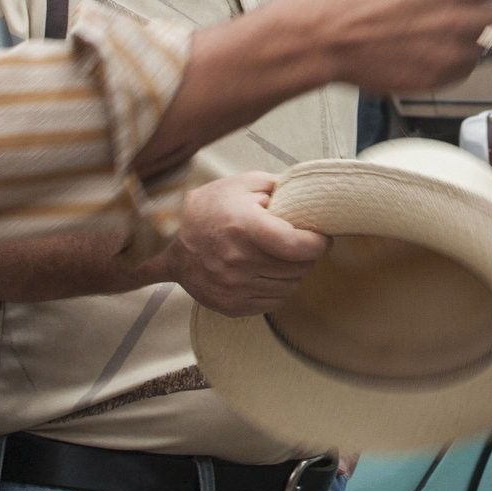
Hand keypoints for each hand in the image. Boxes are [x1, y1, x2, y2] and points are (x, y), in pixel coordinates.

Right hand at [168, 171, 329, 316]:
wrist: (170, 241)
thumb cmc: (210, 209)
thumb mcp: (241, 184)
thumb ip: (278, 187)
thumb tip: (308, 197)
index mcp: (245, 228)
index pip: (298, 246)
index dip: (318, 243)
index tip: (321, 237)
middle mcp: (239, 261)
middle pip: (298, 268)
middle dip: (306, 256)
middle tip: (300, 244)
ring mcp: (233, 287)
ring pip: (289, 287)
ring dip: (293, 273)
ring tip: (283, 258)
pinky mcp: (230, 305)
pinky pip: (273, 302)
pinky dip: (277, 289)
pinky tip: (268, 273)